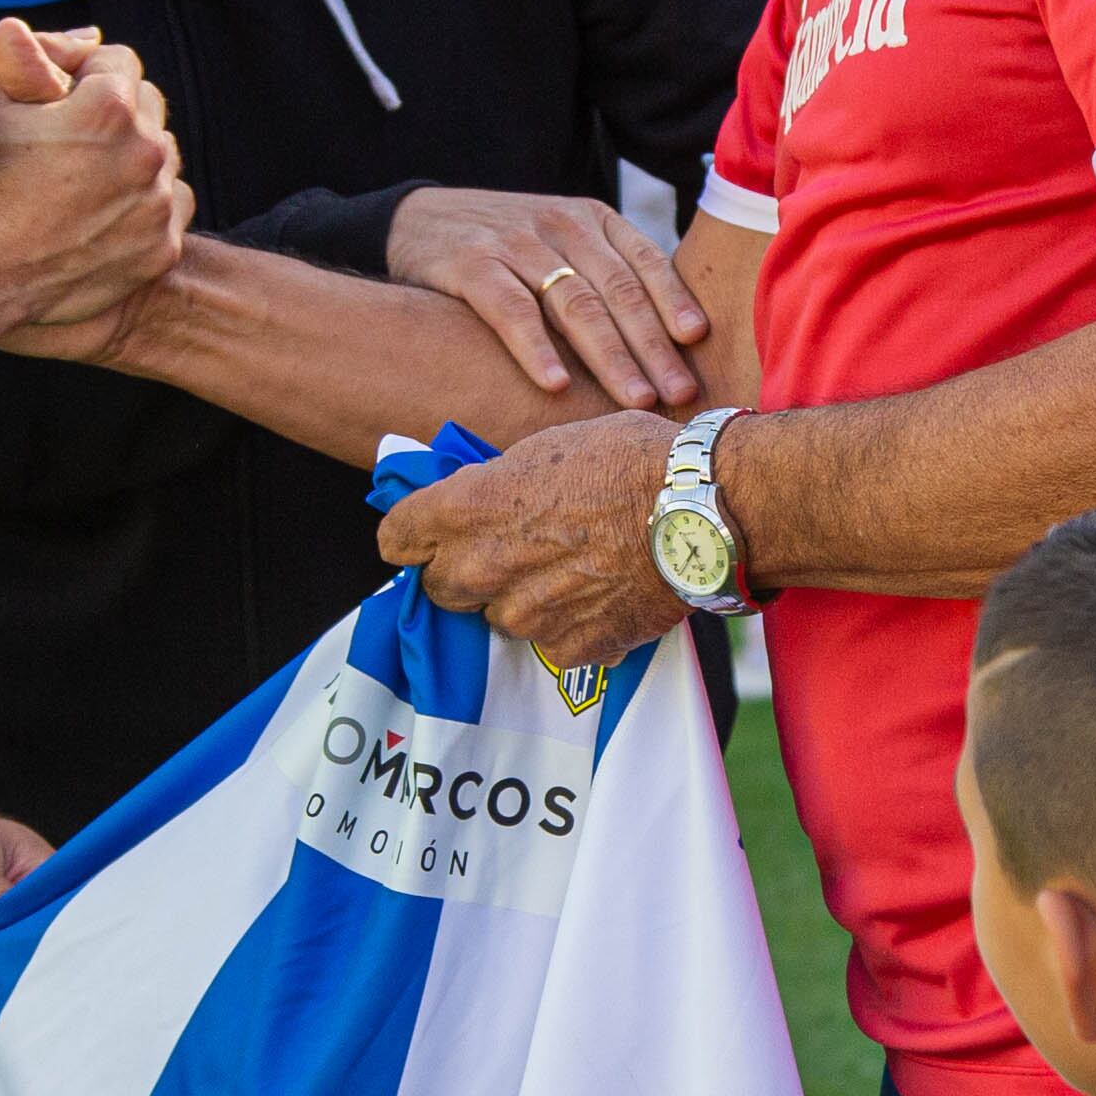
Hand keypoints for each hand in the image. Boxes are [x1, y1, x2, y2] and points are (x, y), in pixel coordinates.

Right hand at [0, 17, 193, 333]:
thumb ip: (31, 58)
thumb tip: (76, 29)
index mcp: (109, 105)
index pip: (116, 60)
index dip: (82, 74)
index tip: (58, 97)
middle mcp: (147, 151)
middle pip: (147, 106)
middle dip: (115, 113)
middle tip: (72, 137)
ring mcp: (158, 204)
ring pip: (161, 157)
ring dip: (132, 157)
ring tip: (85, 175)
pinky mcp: (162, 248)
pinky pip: (168, 207)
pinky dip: (142, 206)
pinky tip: (101, 213)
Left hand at [372, 410, 686, 671]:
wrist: (699, 509)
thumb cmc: (629, 459)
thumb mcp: (547, 447)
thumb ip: (498, 485)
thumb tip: (483, 499)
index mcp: (466, 510)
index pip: (395, 538)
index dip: (411, 536)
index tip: (427, 536)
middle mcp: (483, 568)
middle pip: (439, 588)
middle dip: (463, 572)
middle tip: (506, 553)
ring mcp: (525, 615)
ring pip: (499, 618)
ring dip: (521, 601)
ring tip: (570, 572)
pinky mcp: (570, 648)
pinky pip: (552, 644)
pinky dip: (571, 628)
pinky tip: (603, 597)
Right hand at [386, 187, 705, 413]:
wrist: (417, 219)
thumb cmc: (505, 245)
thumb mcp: (561, 241)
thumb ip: (606, 274)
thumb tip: (671, 340)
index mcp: (593, 220)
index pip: (645, 261)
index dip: (674, 302)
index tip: (697, 344)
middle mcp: (562, 225)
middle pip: (618, 291)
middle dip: (653, 346)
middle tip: (679, 394)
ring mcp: (516, 243)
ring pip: (575, 303)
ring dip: (610, 355)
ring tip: (635, 398)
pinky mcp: (471, 263)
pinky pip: (511, 310)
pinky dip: (535, 348)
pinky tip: (555, 384)